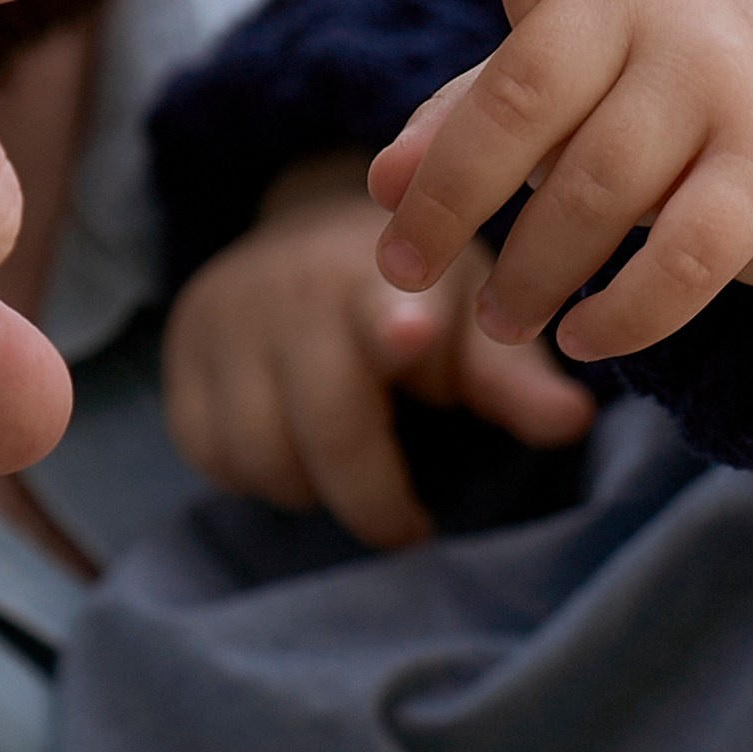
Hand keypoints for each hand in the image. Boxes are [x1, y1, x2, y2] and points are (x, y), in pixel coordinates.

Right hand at [165, 157, 595, 549]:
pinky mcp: (179, 349)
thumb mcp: (476, 319)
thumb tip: (573, 423)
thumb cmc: (419, 293)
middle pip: (323, 426)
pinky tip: (290, 452)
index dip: (393, 325)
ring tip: (347, 471)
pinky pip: (205, 451)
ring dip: (308, 488)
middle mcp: (291, 288)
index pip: (380, 302)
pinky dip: (250, 474)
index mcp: (379, 275)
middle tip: (409, 525)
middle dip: (372, 499)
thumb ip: (515, 378)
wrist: (312, 226)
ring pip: (256, 453)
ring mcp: (225, 317)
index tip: (410, 333)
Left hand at [369, 0, 752, 363]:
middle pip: (519, 103)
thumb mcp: (552, 84)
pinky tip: (587, 340)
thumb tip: (379, 188)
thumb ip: (463, 119)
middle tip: (400, 270)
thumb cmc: (645, 97)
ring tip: (499, 322)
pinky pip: (677, 259)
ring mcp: (717, 76)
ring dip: (530, 275)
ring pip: (591, 193)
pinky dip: (622, 314)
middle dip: (450, 200)